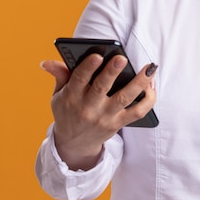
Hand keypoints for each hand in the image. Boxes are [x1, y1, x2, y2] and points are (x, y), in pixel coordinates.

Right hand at [40, 54, 156, 169]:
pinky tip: (151, 85)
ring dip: (138, 83)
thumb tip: (48, 62)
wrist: (74, 144)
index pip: (78, 80)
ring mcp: (105, 117)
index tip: (97, 55)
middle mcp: (88, 108)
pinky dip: (148, 100)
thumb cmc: (68, 111)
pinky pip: (137, 112)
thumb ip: (60, 76)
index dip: (88, 68)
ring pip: (124, 99)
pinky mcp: (118, 124)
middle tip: (122, 58)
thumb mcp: (58, 96)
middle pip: (102, 89)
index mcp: (71, 98)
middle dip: (112, 73)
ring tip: (149, 68)